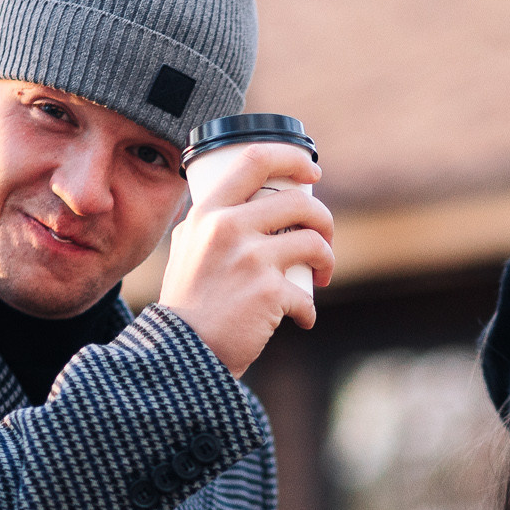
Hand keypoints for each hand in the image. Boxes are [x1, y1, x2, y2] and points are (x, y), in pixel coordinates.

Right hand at [157, 143, 334, 376]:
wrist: (182, 352)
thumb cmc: (190, 303)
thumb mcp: (187, 248)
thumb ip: (210, 223)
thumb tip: (243, 200)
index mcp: (207, 212)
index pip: (255, 160)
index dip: (292, 158)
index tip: (310, 170)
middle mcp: (227, 228)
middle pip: (299, 202)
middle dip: (323, 220)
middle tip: (324, 240)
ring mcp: (250, 259)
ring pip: (314, 243)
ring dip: (327, 260)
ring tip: (322, 277)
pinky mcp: (269, 292)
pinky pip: (306, 295)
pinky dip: (308, 310)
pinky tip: (301, 320)